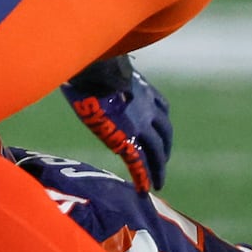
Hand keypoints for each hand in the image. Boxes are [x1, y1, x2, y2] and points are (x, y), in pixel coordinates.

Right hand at [61, 56, 171, 191]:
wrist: (96, 71)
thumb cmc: (92, 62)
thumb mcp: (106, 67)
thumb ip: (105, 74)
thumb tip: (87, 68)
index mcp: (143, 90)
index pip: (160, 107)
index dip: (160, 121)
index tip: (159, 130)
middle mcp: (147, 108)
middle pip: (164, 131)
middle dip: (165, 147)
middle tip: (163, 159)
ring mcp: (140, 124)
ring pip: (156, 149)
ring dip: (159, 166)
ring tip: (159, 180)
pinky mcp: (127, 138)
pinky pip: (139, 160)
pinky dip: (143, 175)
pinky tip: (145, 188)